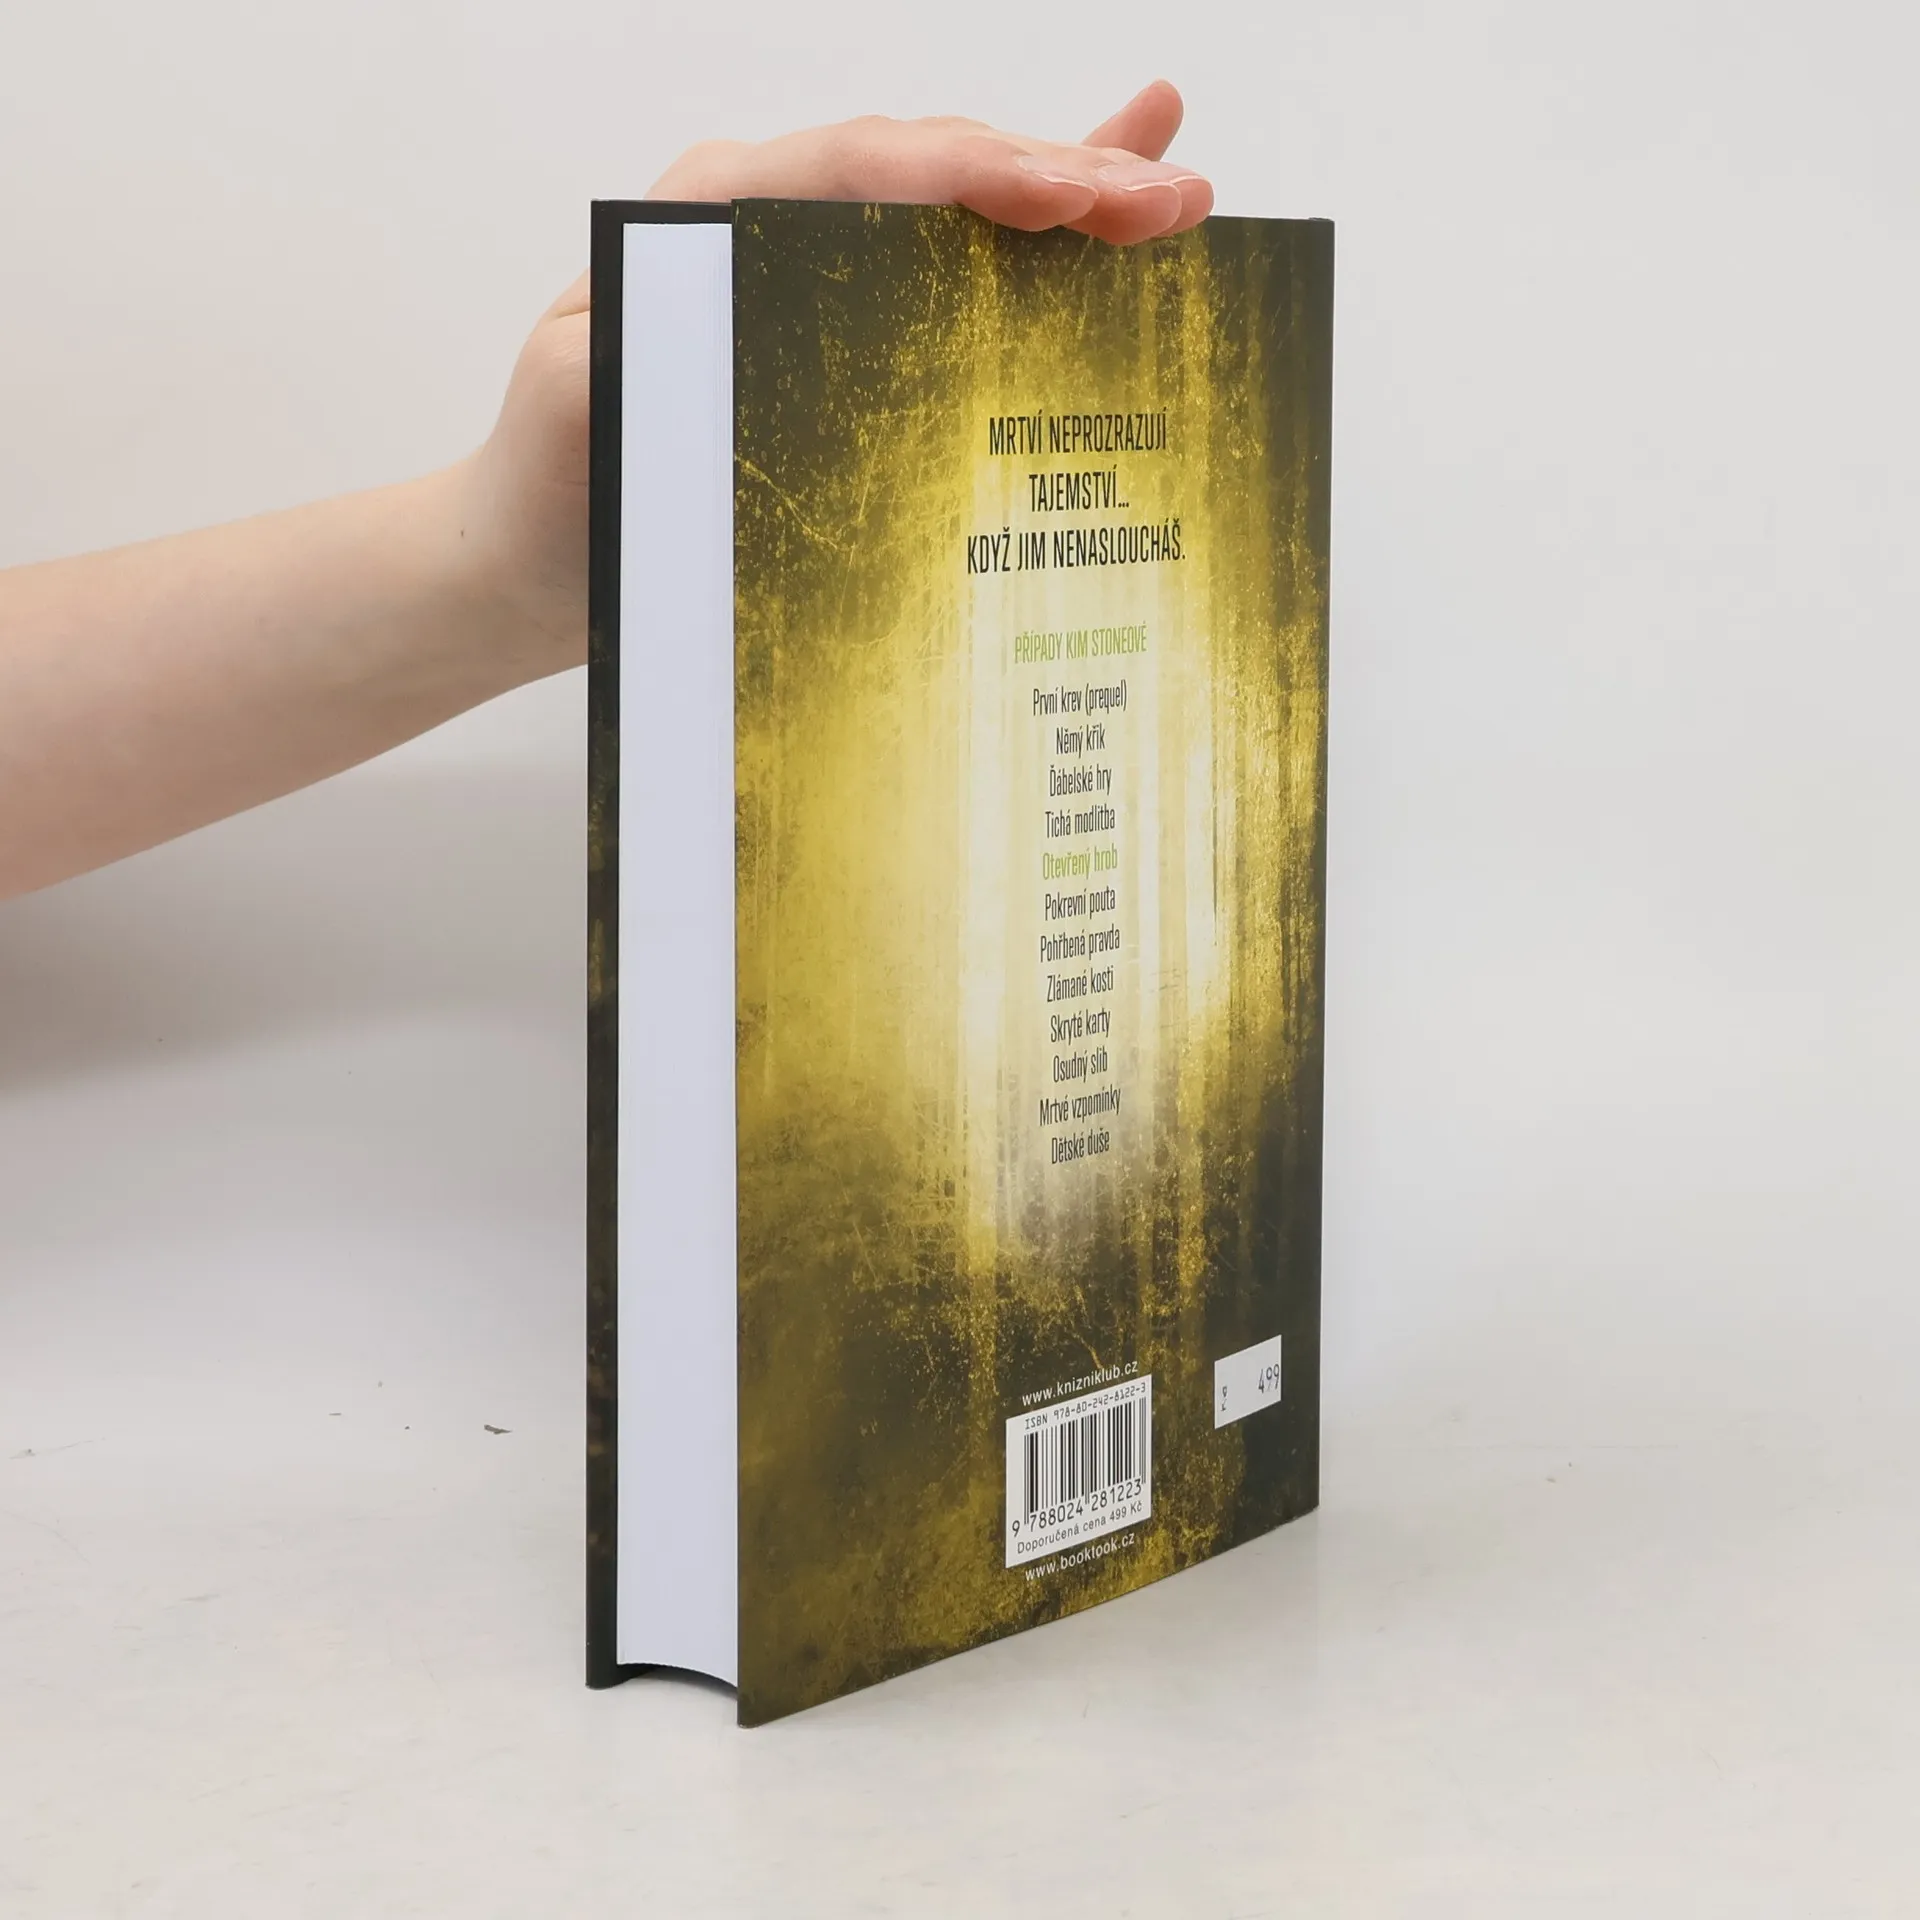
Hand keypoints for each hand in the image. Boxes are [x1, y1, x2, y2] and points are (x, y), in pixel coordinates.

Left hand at [458, 82, 1211, 677]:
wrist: (528, 557)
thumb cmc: (550, 488)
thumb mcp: (581, 410)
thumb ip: (647, 343)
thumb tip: (738, 300)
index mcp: (712, 217)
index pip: (869, 171)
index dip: (982, 177)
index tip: (1080, 200)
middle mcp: (771, 224)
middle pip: (934, 173)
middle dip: (1060, 177)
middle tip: (1174, 204)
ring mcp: (811, 275)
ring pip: (956, 209)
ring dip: (1069, 190)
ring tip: (1175, 185)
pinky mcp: (838, 335)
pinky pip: (944, 273)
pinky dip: (1027, 240)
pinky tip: (1106, 205)